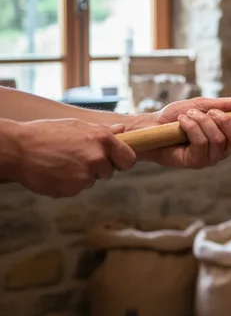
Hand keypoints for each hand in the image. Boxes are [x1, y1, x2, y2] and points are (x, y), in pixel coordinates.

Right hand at [8, 119, 136, 197]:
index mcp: (103, 140)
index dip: (122, 162)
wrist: (18, 149)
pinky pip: (76, 189)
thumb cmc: (47, 133)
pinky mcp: (71, 190)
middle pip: (108, 172)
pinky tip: (55, 172)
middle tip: (76, 158)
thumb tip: (122, 129)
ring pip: (90, 181)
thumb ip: (103, 131)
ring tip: (61, 163)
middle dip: (97, 168)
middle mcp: (98, 158)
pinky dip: (68, 184)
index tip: (116, 162)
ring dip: (81, 176)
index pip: (128, 159)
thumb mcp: (77, 126)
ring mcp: (85, 176)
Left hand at [133, 96, 230, 168]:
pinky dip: (192, 127)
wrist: (153, 125)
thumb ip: (226, 104)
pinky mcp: (195, 162)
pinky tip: (182, 121)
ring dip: (203, 121)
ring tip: (189, 114)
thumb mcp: (204, 105)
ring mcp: (210, 158)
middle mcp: (222, 150)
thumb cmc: (178, 115)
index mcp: (228, 136)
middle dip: (226, 120)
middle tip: (210, 111)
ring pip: (218, 139)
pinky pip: (202, 143)